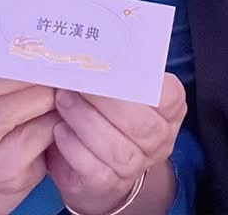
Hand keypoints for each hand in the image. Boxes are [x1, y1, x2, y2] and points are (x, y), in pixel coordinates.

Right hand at [0, 32, 58, 209]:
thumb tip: (38, 23)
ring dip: (39, 94)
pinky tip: (60, 113)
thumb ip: (2, 48)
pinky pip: (23, 143)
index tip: (18, 32)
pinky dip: (47, 124)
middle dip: (17, 67)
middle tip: (51, 54)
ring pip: (0, 114)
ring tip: (61, 81)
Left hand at [46, 73, 185, 213]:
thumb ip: (116, 70)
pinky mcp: (108, 186)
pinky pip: (94, 168)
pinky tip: (59, 129)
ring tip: (62, 99)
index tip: (109, 66)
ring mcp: (136, 166)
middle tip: (77, 81)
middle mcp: (159, 140)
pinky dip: (73, 146)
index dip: (139, 82)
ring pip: (117, 149)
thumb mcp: (120, 90)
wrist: (98, 169)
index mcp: (168, 109)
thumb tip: (91, 42)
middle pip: (141, 124)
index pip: (167, 95)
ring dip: (85, 120)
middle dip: (105, 101)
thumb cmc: (108, 113)